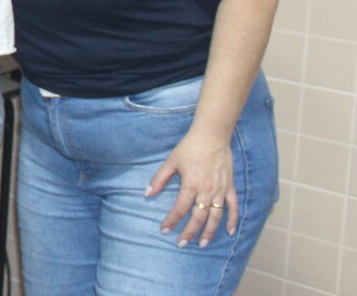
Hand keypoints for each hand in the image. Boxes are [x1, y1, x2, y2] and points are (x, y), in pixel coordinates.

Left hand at [146, 129, 237, 248]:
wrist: (212, 137)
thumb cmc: (189, 148)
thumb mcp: (171, 162)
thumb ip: (159, 179)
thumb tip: (147, 194)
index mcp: (190, 185)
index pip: (179, 209)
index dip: (171, 221)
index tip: (165, 230)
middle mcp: (206, 191)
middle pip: (198, 218)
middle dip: (189, 233)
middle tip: (181, 243)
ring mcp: (219, 190)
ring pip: (215, 217)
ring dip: (209, 232)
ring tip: (202, 244)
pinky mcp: (229, 187)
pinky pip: (233, 207)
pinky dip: (233, 220)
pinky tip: (230, 232)